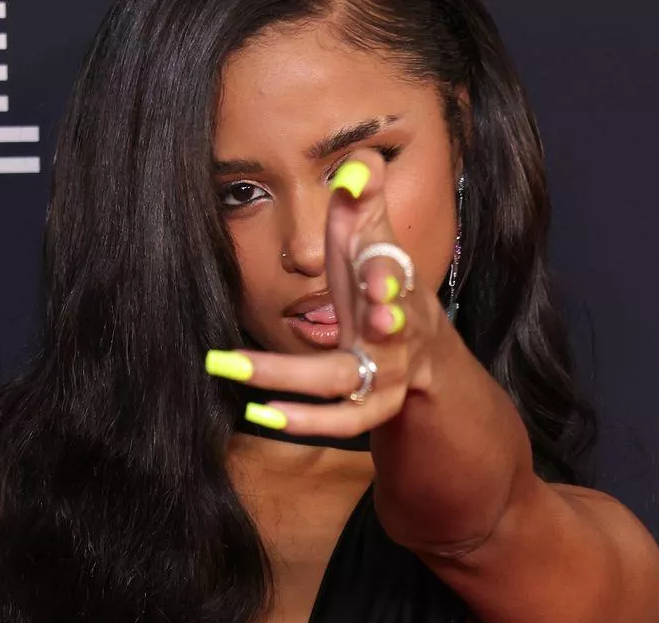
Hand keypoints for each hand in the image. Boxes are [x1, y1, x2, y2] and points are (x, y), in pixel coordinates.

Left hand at [208, 146, 449, 438]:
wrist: (420, 350)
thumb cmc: (378, 280)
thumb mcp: (371, 235)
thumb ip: (364, 195)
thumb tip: (359, 164)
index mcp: (395, 281)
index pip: (393, 271)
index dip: (384, 273)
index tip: (373, 275)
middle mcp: (396, 330)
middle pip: (385, 329)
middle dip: (374, 324)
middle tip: (365, 319)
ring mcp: (386, 374)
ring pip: (346, 382)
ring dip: (296, 378)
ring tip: (238, 369)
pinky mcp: (373, 408)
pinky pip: (344, 421)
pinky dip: (305, 421)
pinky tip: (260, 413)